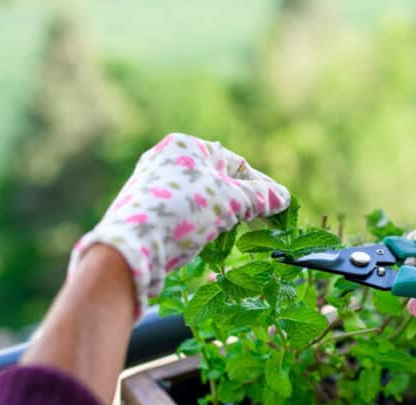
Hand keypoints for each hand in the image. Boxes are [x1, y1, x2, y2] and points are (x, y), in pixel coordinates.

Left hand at [69, 133, 290, 314]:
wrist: (132, 246)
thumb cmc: (183, 212)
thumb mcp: (229, 201)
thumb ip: (259, 197)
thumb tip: (282, 197)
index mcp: (184, 146)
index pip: (235, 163)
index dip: (261, 186)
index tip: (279, 207)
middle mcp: (164, 161)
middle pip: (217, 181)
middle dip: (241, 204)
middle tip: (262, 224)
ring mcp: (151, 187)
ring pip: (199, 200)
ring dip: (220, 218)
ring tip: (233, 236)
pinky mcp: (144, 213)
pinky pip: (181, 216)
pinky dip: (199, 227)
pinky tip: (205, 243)